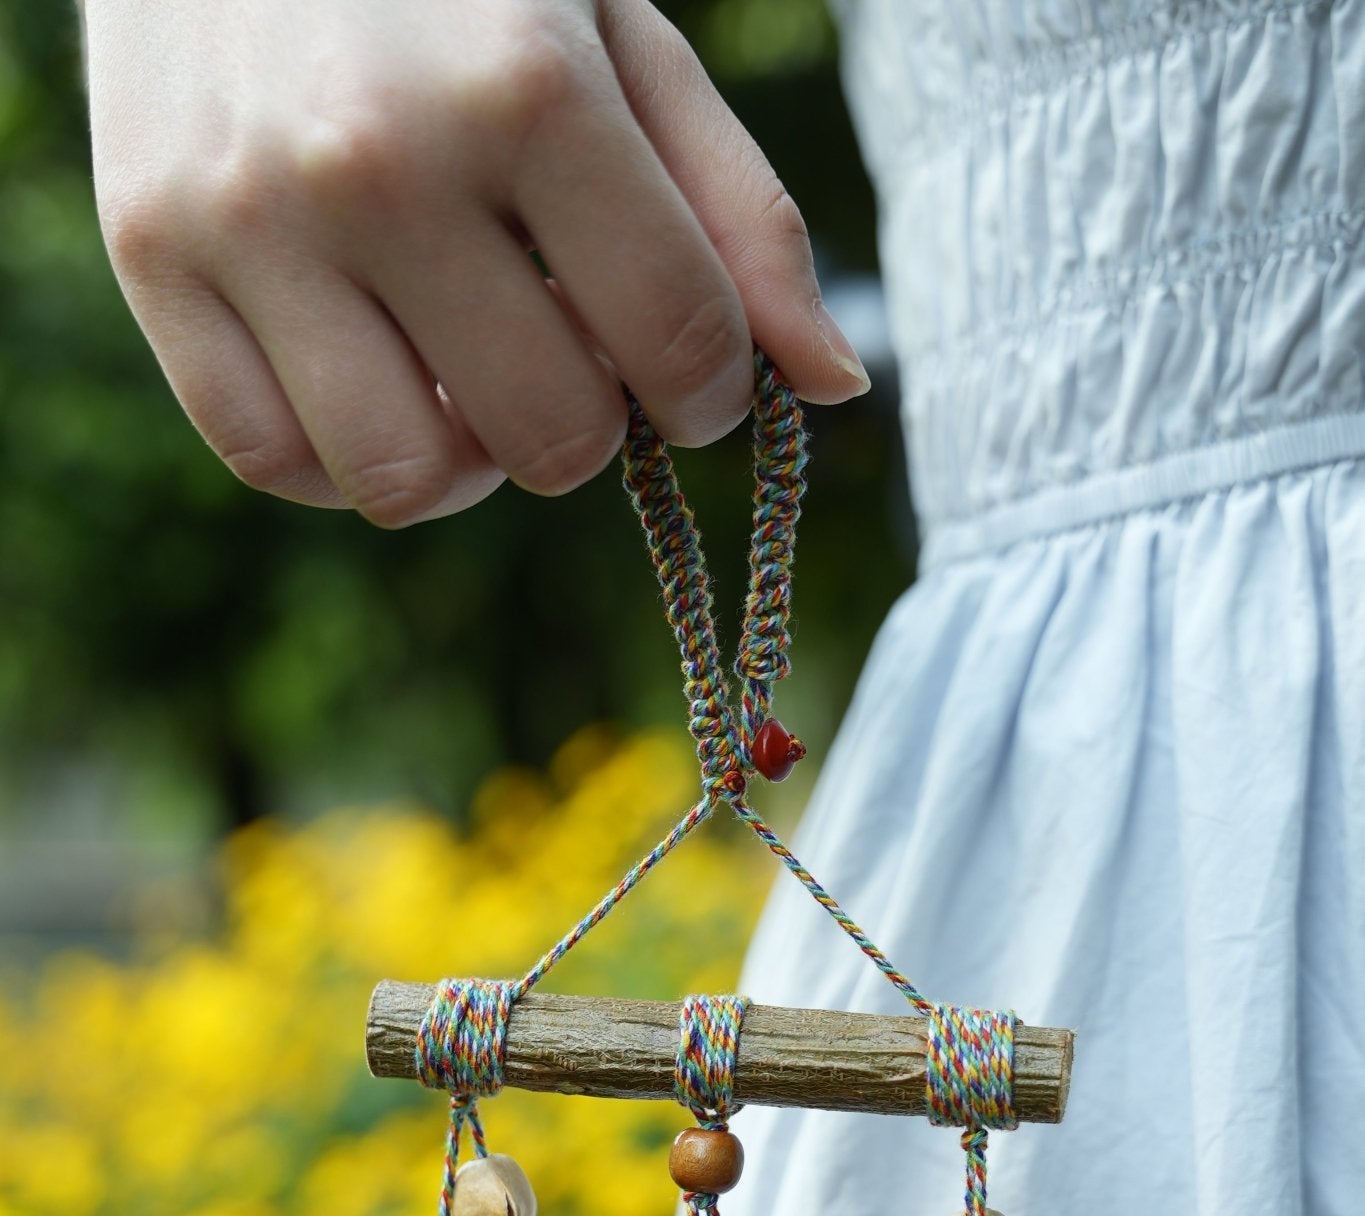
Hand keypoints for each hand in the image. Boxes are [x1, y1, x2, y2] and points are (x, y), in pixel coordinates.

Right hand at [83, 0, 869, 525]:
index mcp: (526, 89)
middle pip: (550, 438)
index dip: (710, 389)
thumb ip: (735, 211)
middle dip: (591, 424)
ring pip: (403, 481)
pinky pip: (269, 459)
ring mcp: (248, 216)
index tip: (691, 371)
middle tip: (567, 350)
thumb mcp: (619, 42)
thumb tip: (831, 385)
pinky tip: (372, 379)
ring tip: (465, 376)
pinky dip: (339, 457)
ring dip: (464, 460)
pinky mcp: (148, 252)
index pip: (678, 342)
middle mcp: (379, 163)